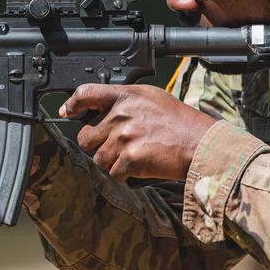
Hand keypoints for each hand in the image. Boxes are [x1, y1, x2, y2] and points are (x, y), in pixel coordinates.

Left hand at [60, 84, 214, 181]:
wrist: (201, 144)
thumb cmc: (180, 123)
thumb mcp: (152, 98)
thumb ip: (125, 102)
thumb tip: (100, 111)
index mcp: (126, 96)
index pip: (86, 94)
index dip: (72, 104)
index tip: (67, 111)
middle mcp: (121, 114)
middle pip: (85, 136)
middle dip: (96, 145)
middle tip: (116, 146)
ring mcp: (124, 137)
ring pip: (98, 158)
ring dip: (112, 162)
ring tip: (133, 156)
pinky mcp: (130, 158)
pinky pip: (113, 173)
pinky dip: (125, 175)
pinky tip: (140, 167)